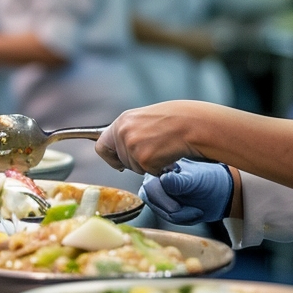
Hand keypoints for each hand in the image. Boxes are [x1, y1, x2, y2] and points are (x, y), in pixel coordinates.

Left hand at [96, 101, 212, 174]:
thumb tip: (119, 148)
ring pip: (134, 168)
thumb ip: (129, 132)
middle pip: (121, 161)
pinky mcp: (143, 158)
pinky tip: (166, 153)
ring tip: (162, 148)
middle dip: (136, 161)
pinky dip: (159, 167)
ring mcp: (132, 146)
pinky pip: (148, 172)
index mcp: (122, 121)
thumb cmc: (173, 121)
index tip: (117, 162)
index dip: (109, 157)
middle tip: (153, 150)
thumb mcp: (143, 120)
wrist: (190, 124)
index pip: (101, 146)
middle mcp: (123, 132)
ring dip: (148, 164)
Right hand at [140, 159, 234, 224]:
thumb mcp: (197, 180)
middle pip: (153, 202)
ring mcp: (162, 195)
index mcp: (163, 169)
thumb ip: (179, 182)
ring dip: (182, 216)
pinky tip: (194, 212)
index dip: (163, 200)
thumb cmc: (212, 182)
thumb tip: (162, 180)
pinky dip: (184, 219)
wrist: (224, 195)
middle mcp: (158, 181)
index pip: (151, 187)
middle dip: (174, 211)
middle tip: (193, 210)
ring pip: (161, 212)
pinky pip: (168, 218)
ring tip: (196, 210)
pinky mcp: (167, 207)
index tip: (178, 207)